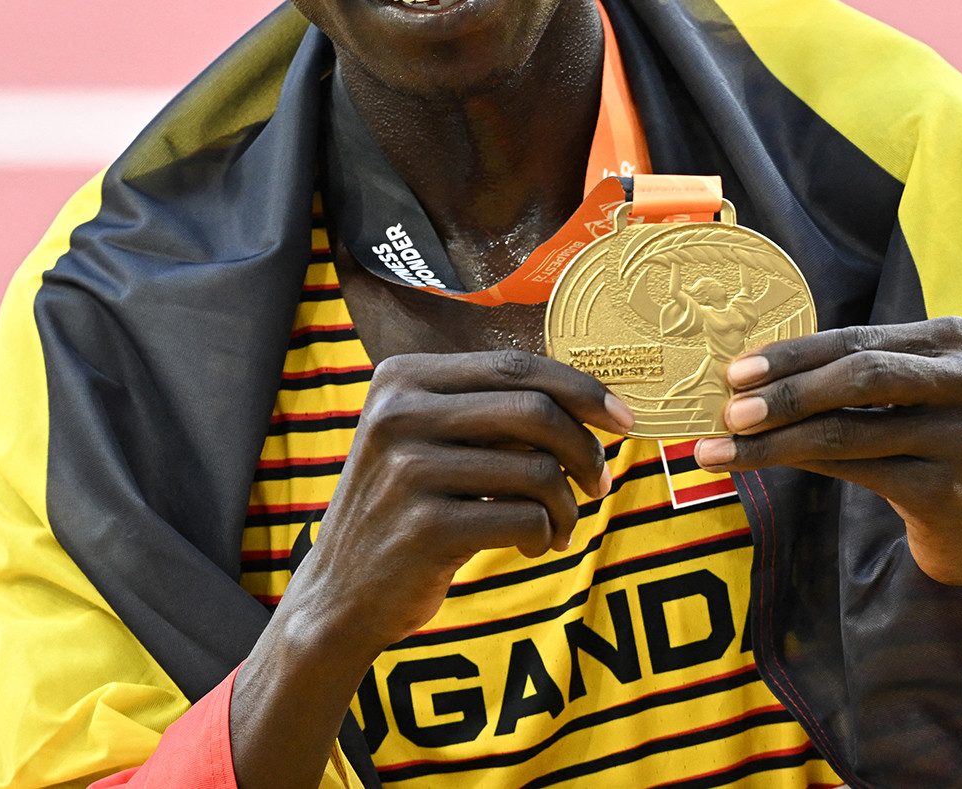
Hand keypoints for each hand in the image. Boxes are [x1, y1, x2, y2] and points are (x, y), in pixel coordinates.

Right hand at [285, 349, 635, 661]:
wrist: (339, 596)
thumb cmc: (405, 510)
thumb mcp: (425, 440)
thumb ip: (487, 411)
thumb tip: (588, 397)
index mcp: (402, 378)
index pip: (515, 365)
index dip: (581, 389)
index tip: (623, 419)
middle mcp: (399, 415)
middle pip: (534, 411)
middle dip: (585, 448)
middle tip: (598, 482)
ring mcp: (407, 471)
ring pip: (538, 469)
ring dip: (567, 505)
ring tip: (559, 526)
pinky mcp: (424, 528)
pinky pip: (526, 518)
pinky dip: (545, 535)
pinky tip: (531, 546)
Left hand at [692, 317, 961, 614]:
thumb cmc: (938, 450)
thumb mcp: (913, 399)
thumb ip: (857, 377)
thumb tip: (755, 376)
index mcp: (958, 342)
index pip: (860, 339)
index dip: (794, 353)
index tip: (736, 369)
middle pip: (857, 375)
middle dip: (784, 391)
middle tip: (727, 407)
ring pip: (848, 429)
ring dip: (776, 437)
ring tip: (723, 445)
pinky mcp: (947, 490)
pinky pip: (855, 471)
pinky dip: (800, 465)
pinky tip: (761, 466)